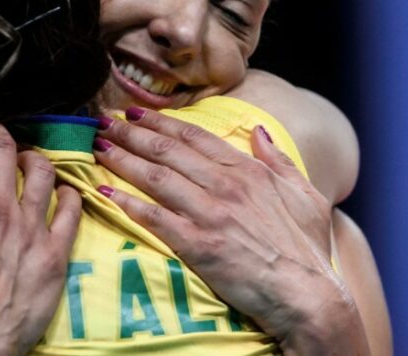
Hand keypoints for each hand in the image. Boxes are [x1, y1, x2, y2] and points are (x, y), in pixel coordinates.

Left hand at [93, 109, 362, 352]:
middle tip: (104, 122)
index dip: (162, 122)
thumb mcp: (305, 195)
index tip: (136, 113)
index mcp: (249, 171)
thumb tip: (259, 131)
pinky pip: (154, 219)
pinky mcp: (198, 245)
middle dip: (131, 134)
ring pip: (156, 178)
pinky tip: (106, 193)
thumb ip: (279, 160)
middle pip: (168, 151)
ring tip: (98, 148)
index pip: (195, 137)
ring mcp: (210, 214)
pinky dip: (128, 204)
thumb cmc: (309, 249)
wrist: (307, 294)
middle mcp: (226, 186)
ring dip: (123, 160)